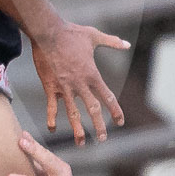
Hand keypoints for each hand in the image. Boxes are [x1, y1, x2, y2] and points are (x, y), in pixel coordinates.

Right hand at [30, 21, 128, 144]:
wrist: (47, 32)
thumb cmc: (71, 33)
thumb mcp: (93, 36)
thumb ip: (111, 42)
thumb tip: (127, 44)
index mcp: (92, 74)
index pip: (107, 97)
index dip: (115, 111)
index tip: (120, 122)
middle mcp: (80, 84)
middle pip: (92, 109)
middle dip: (99, 126)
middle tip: (103, 138)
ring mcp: (65, 87)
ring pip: (73, 113)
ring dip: (77, 129)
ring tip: (81, 143)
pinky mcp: (50, 86)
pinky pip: (52, 106)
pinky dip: (52, 118)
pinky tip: (52, 129)